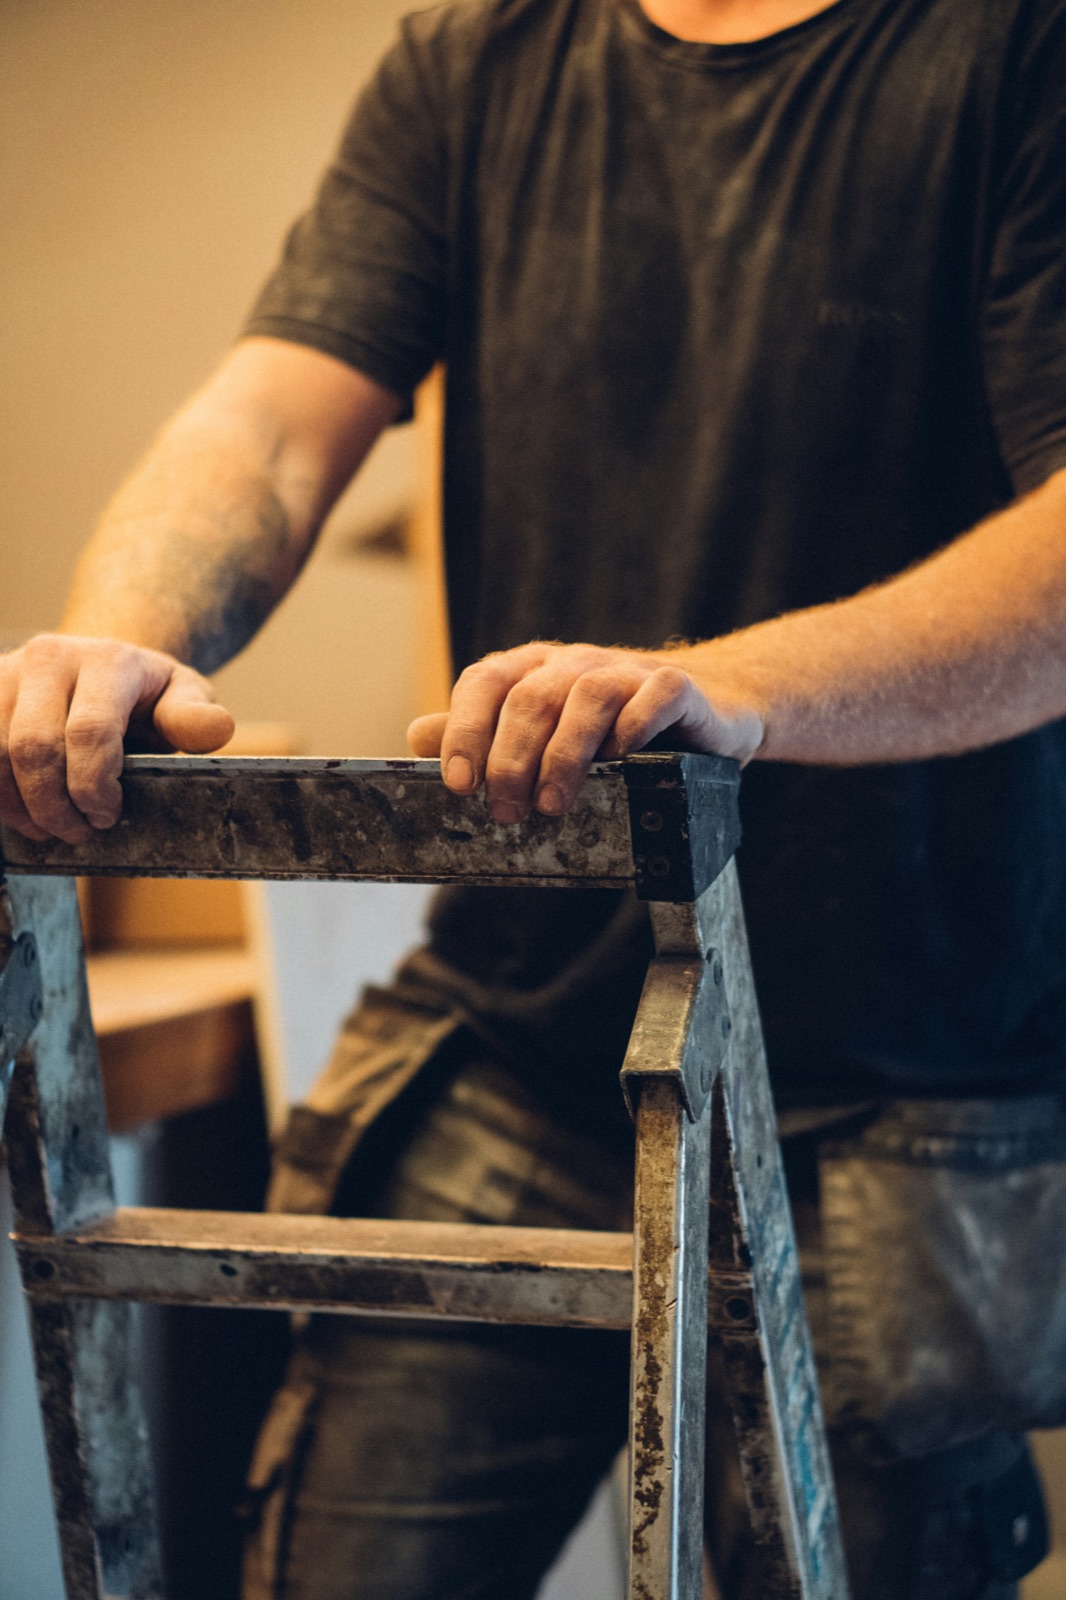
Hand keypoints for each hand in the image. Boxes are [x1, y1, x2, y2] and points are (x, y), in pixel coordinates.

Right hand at [0, 634, 234, 843]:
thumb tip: (217, 729)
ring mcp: (8, 670)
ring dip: (20, 806)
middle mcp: (51, 656)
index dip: (94, 787)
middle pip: (33, 747)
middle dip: (55, 805)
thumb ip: (193, 716)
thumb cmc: (146, 694)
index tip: (108, 817)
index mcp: (108, 660)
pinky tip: (20, 812)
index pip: (89, 732)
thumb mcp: (183, 698)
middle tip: (79, 833)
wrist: (99, 664)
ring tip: (50, 828)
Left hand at [407, 641, 762, 821]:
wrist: (704, 706)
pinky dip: (633, 728)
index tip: (459, 783)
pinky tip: (621, 761)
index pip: (486, 682)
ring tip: (552, 805)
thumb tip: (418, 736)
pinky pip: (653, 697)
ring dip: (564, 755)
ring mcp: (628, 671)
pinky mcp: (676, 687)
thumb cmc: (612, 727)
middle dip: (512, 760)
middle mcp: (576, 663)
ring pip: (587, 696)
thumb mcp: (543, 730)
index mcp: (535, 669)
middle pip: (532, 697)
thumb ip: (484, 733)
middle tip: (507, 811)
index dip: (466, 730)